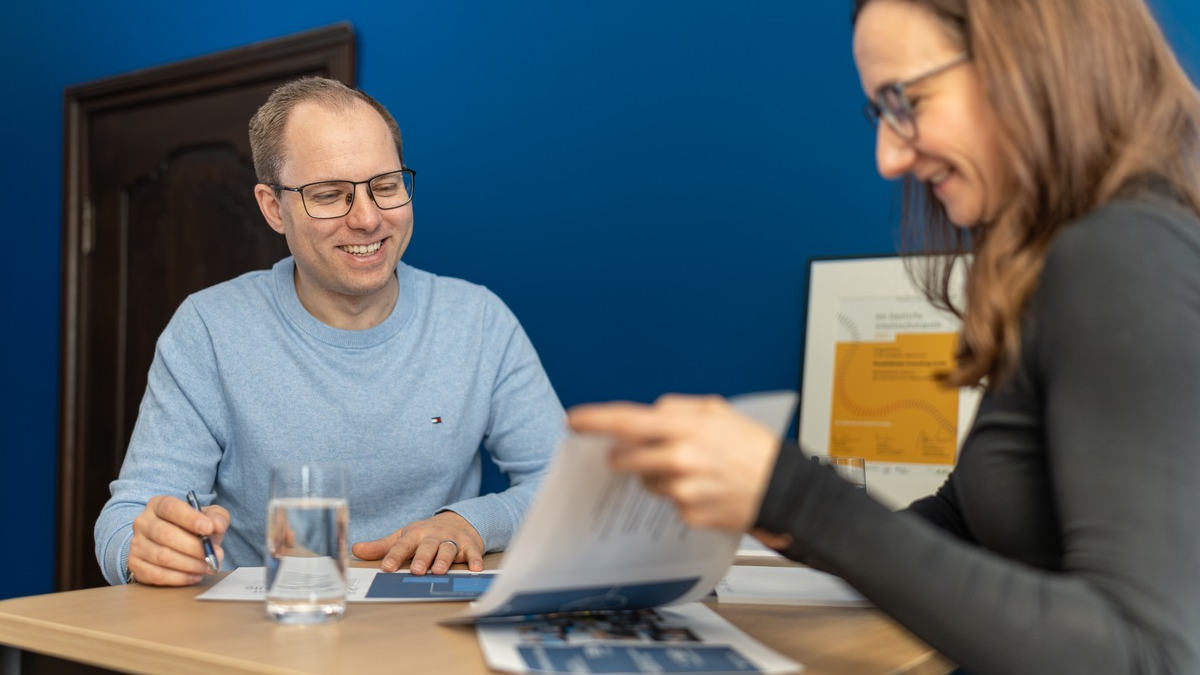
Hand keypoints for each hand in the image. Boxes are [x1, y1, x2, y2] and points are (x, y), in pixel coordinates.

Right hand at [128, 495, 228, 585]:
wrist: (172, 544)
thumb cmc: (192, 528)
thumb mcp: (208, 517)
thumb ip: (216, 518)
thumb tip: (216, 525)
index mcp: (158, 505)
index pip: (171, 508)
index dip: (190, 518)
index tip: (209, 528)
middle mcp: (143, 522)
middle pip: (166, 535)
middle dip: (195, 547)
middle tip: (214, 555)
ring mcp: (136, 544)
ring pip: (162, 556)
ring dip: (190, 564)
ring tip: (208, 566)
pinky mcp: (135, 565)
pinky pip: (156, 574)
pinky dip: (179, 578)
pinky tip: (195, 576)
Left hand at [352, 511, 484, 574]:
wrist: (458, 519)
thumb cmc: (427, 533)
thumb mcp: (404, 536)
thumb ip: (382, 547)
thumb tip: (355, 550)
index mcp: (415, 535)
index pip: (402, 545)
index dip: (394, 556)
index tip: (386, 568)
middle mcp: (434, 536)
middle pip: (427, 547)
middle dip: (422, 558)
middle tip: (416, 570)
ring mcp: (452, 540)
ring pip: (448, 549)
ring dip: (444, 559)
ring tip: (440, 571)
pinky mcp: (470, 545)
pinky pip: (473, 552)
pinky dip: (475, 559)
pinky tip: (475, 568)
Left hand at [568, 394, 779, 530]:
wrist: (784, 490)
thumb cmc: (754, 449)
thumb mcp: (718, 411)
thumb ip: (678, 408)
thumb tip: (650, 412)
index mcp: (685, 428)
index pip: (626, 422)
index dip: (595, 421)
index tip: (573, 421)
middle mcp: (679, 458)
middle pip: (623, 459)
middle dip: (623, 456)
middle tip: (639, 453)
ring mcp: (682, 489)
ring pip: (644, 482)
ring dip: (655, 475)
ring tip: (690, 470)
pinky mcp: (688, 513)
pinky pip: (667, 502)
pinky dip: (678, 494)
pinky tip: (703, 488)